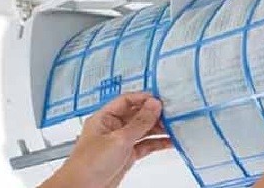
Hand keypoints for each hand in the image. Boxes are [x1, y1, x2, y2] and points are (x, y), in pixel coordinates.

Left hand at [41, 93, 172, 187]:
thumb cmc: (88, 164)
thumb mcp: (118, 139)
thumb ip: (139, 122)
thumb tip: (154, 105)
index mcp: (104, 118)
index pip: (126, 100)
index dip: (144, 98)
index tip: (161, 100)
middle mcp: (112, 128)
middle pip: (137, 115)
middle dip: (154, 114)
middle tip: (171, 114)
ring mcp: (120, 142)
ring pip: (143, 130)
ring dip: (158, 129)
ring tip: (174, 127)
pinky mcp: (126, 156)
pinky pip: (145, 145)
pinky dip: (157, 143)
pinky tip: (168, 142)